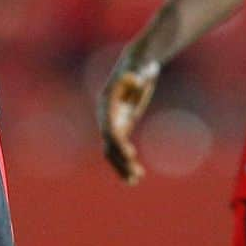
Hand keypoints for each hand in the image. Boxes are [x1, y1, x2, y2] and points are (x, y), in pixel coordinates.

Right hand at [98, 55, 159, 183]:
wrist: (137, 65)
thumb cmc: (139, 65)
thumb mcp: (139, 68)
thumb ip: (135, 74)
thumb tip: (136, 79)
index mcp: (107, 105)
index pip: (110, 128)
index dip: (118, 143)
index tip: (131, 155)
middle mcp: (106, 116)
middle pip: (109, 144)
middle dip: (120, 160)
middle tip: (136, 175)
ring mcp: (113, 122)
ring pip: (112, 151)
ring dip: (122, 166)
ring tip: (135, 180)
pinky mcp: (122, 126)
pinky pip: (119, 149)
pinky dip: (126, 162)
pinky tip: (136, 176)